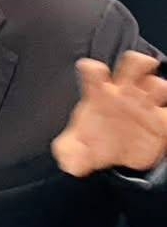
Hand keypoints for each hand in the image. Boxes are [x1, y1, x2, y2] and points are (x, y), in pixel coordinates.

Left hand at [52, 51, 166, 176]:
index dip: (92, 68)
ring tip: (159, 92)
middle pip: (132, 66)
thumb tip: (69, 164)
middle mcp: (124, 94)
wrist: (118, 161)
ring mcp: (145, 106)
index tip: (93, 70)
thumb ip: (70, 153)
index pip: (94, 72)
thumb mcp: (77, 151)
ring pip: (157, 84)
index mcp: (98, 94)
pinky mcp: (162, 123)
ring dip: (160, 86)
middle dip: (138, 62)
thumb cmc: (94, 144)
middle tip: (144, 64)